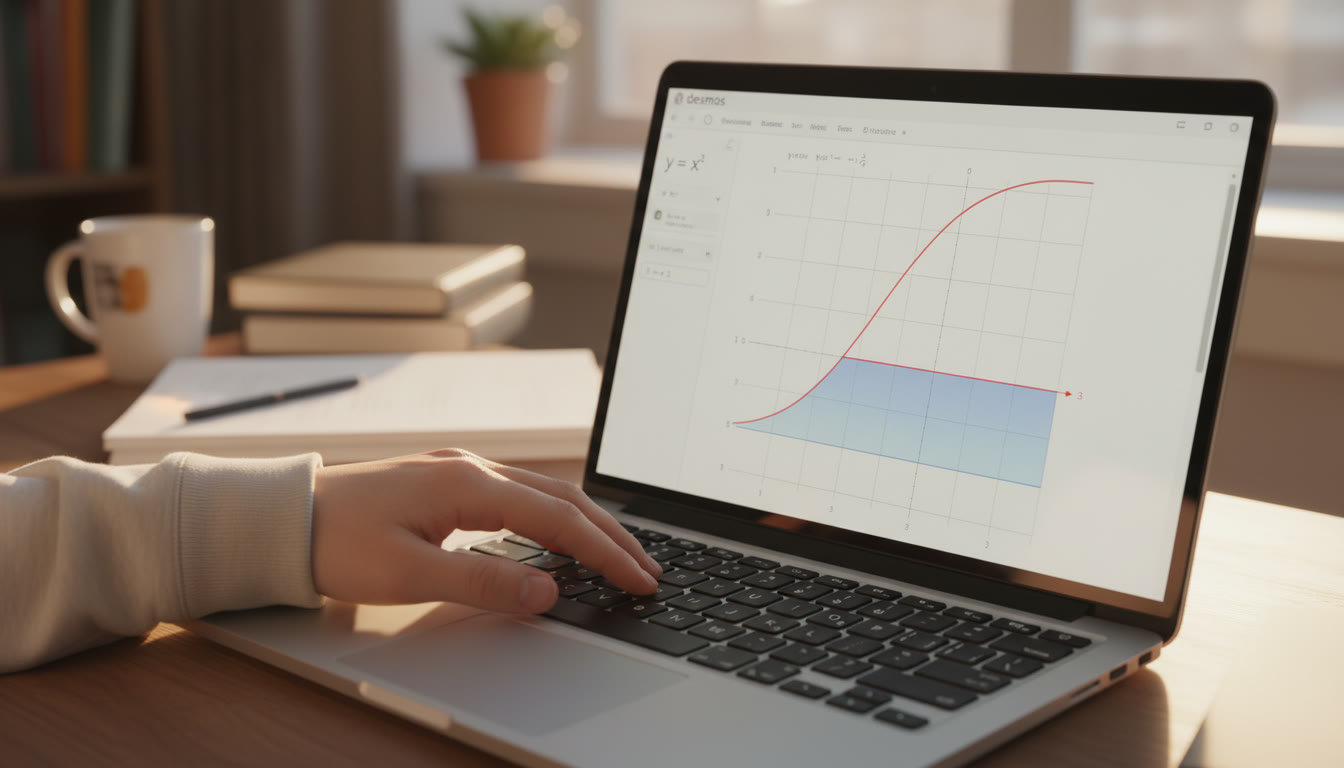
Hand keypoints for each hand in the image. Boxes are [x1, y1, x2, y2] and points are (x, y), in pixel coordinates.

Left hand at [310, 449, 661, 613]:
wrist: (283, 517)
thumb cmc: (335, 542)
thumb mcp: (408, 573)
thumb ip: (483, 581)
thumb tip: (548, 590)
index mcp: (467, 483)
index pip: (558, 518)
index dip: (604, 551)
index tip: (638, 579)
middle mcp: (472, 467)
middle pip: (564, 498)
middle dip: (611, 535)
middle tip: (648, 570)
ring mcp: (462, 470)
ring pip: (546, 494)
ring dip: (587, 524)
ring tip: (620, 555)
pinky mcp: (451, 482)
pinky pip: (522, 496)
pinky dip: (556, 518)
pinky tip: (564, 538)